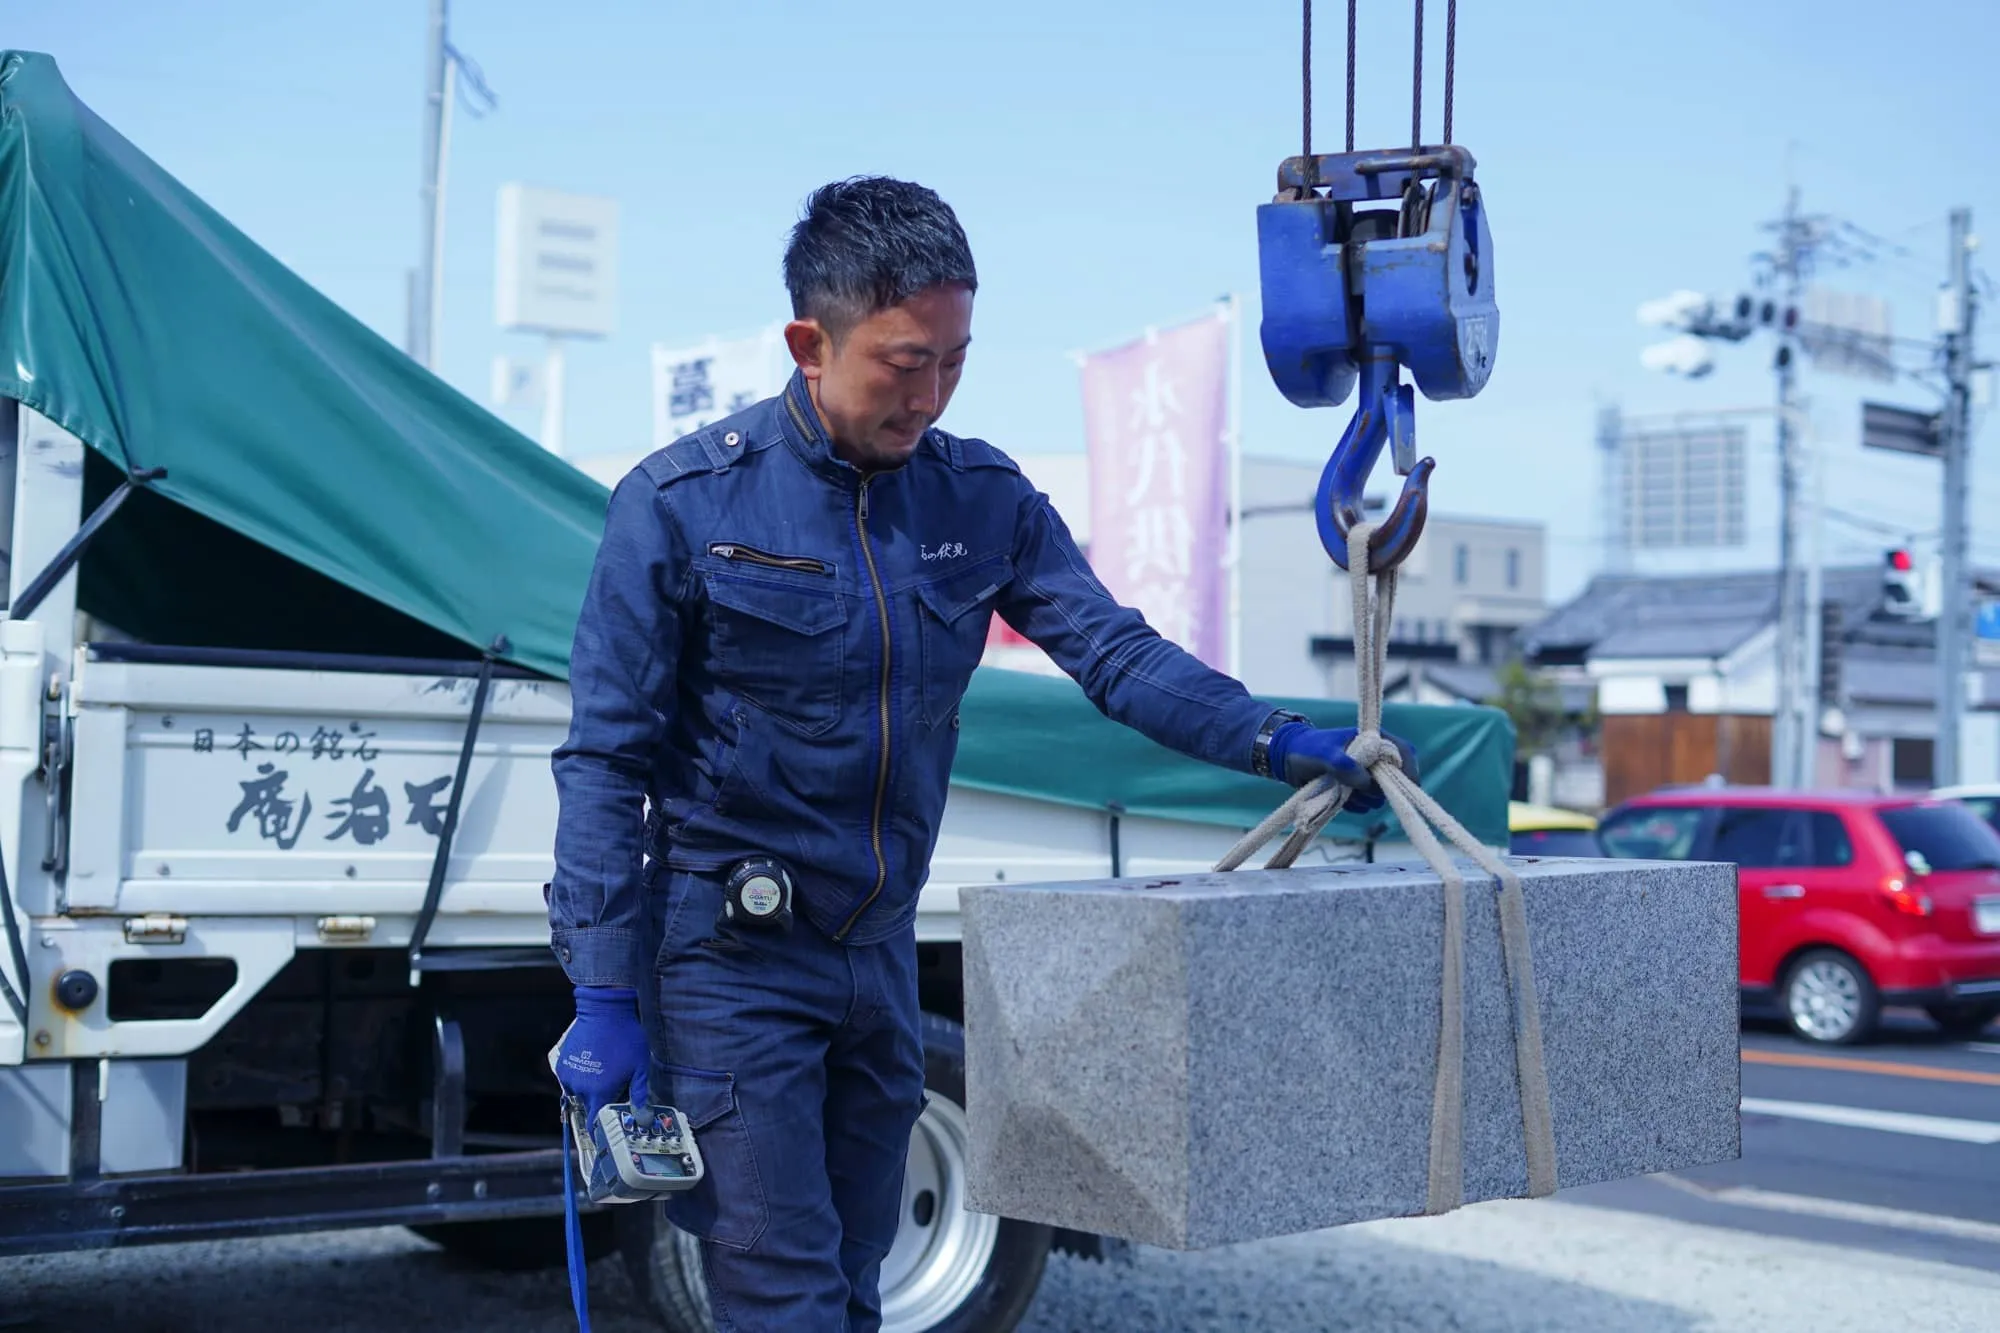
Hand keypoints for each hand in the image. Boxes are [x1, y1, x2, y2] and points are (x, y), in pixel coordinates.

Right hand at [552, 985, 647, 1119]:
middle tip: (616, 1086)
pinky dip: (581, 1076)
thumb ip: (639, 1095)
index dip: (602, 1127)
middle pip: (590, 1106)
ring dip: (591, 1088)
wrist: (604, 1010)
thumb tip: (642, 1119)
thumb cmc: (626, 1038)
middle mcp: (580, 1088)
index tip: (610, 1125)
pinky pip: (571, 1079)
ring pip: (580, 1092)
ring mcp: (569, 1076)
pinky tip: (594, 1062)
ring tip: (605, 1069)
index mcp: (600, 1093)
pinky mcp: (562, 1064)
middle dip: (602, 1101)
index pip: (595, 1123)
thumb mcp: (639, 1067)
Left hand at [1265, 723, 1418, 814]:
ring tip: (1342, 791)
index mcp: (1373, 740)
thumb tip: (1366, 782)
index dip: (1409, 771)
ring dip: (1362, 799)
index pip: (1404, 753)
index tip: (1403, 789)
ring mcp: (1365, 775)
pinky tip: (1339, 798)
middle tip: (1357, 789)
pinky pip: (1365, 805)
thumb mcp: (1324, 754)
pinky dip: (1354, 806)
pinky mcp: (1356, 790)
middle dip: (1377, 790)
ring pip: (1378, 796)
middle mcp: (1374, 759)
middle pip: (1394, 781)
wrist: (1287, 759)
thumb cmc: (1307, 749)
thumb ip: (1344, 765)